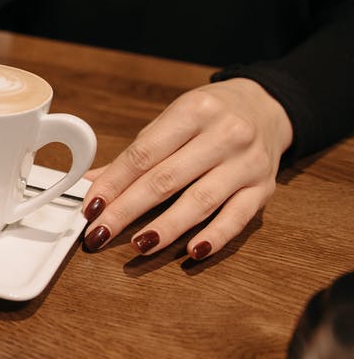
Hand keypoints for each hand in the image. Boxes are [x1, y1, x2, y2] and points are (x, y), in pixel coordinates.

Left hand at [81, 78, 292, 259]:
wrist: (267, 107)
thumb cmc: (210, 116)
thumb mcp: (171, 122)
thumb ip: (136, 155)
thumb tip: (92, 182)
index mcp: (192, 112)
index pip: (143, 154)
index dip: (113, 184)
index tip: (91, 207)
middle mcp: (224, 135)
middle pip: (166, 180)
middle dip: (127, 210)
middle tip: (100, 233)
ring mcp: (246, 163)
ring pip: (200, 201)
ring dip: (166, 228)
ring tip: (138, 245)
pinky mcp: (264, 188)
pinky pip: (238, 218)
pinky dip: (214, 237)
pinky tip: (191, 251)